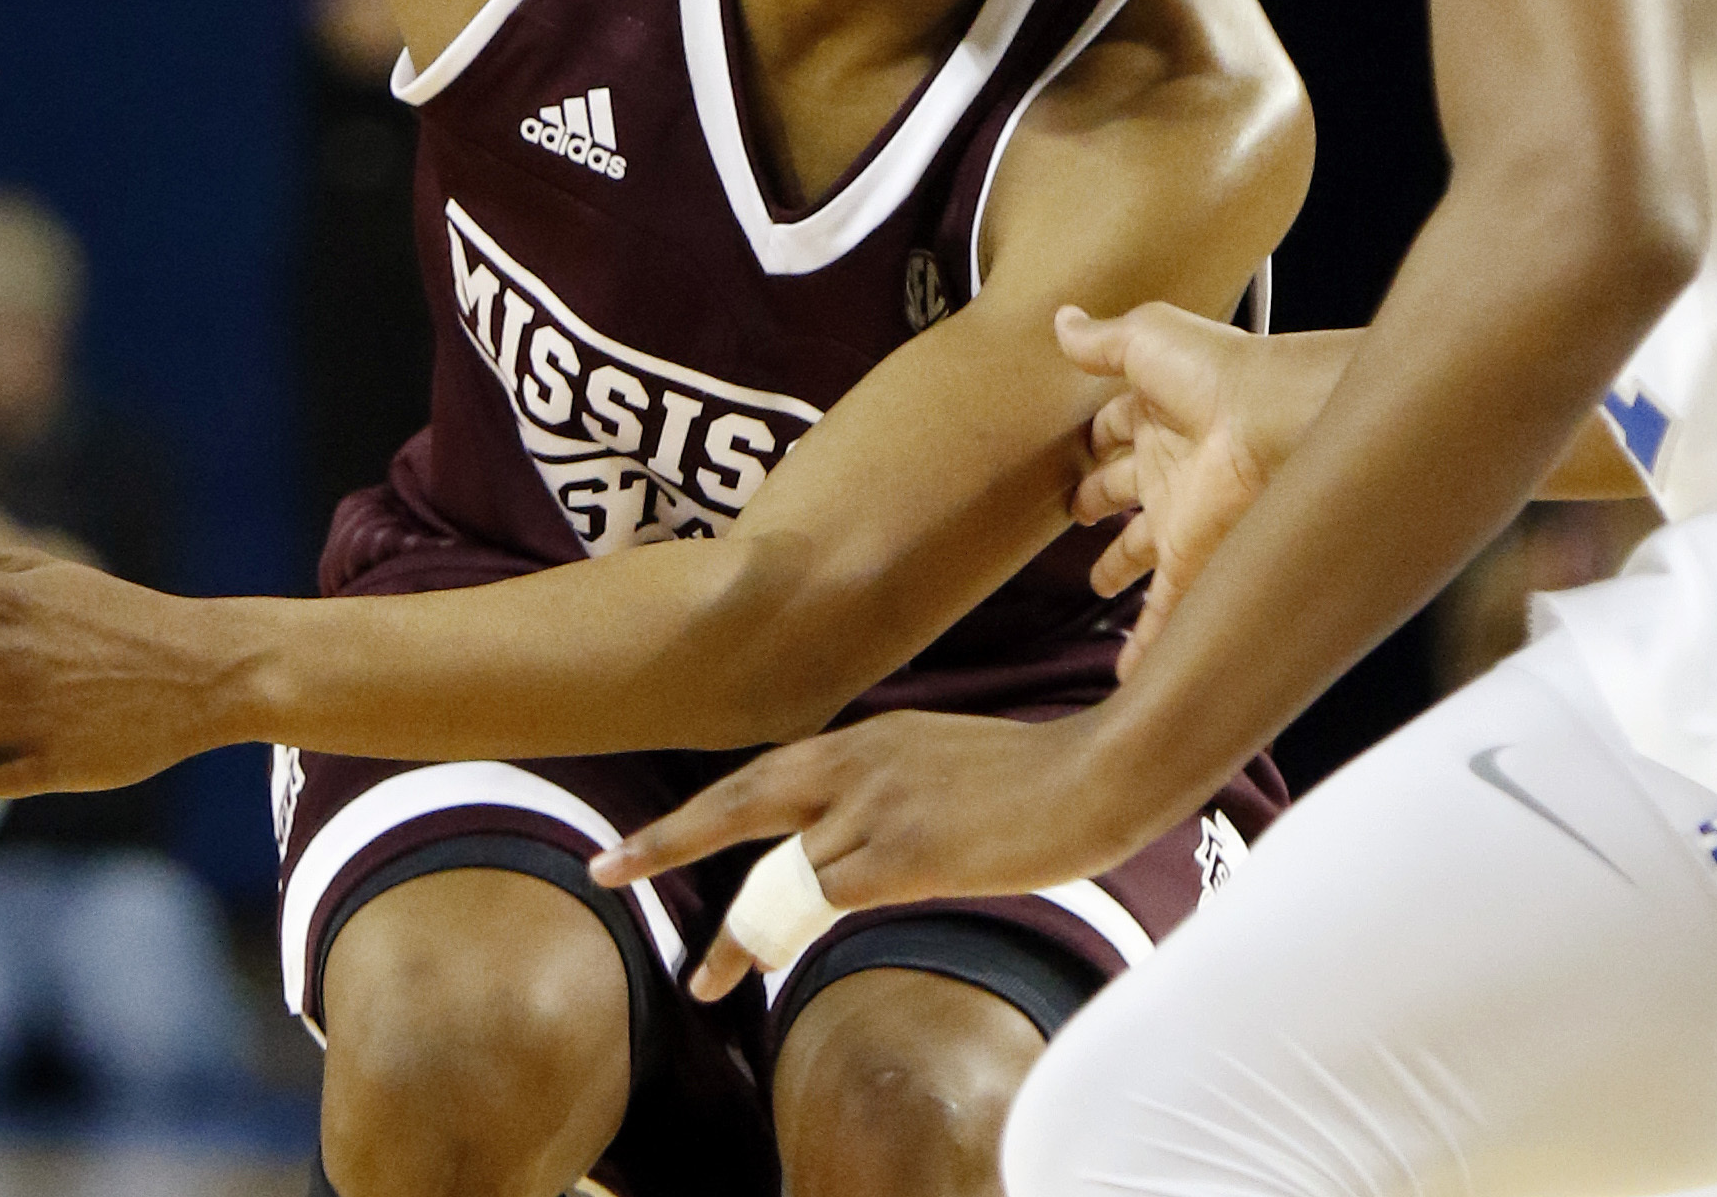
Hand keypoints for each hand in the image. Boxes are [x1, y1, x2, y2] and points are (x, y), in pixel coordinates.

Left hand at [590, 709, 1145, 999]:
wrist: (1105, 772)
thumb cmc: (1045, 778)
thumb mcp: (949, 764)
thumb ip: (896, 784)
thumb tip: (865, 826)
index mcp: (871, 737)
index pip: (768, 773)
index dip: (710, 809)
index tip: (653, 834)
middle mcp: (862, 761)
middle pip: (741, 800)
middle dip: (671, 837)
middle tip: (611, 868)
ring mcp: (881, 805)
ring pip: (779, 870)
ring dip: (737, 928)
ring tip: (705, 978)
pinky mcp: (908, 852)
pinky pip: (823, 898)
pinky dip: (786, 932)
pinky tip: (761, 963)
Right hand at [1057, 303, 1328, 674]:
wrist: (1276, 421)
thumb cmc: (1219, 372)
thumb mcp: (1144, 339)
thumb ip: (1098, 341)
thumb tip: (1061, 321)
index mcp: (1159, 414)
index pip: (1115, 428)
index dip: (1093, 438)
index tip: (1073, 450)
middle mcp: (1171, 467)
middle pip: (1126, 489)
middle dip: (1101, 501)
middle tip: (1078, 513)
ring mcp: (1182, 518)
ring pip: (1142, 553)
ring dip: (1120, 569)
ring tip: (1100, 590)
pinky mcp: (1193, 561)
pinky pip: (1164, 610)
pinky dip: (1145, 643)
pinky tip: (1129, 672)